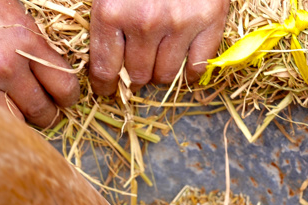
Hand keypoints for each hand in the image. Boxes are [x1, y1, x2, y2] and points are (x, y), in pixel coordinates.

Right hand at [0, 0, 78, 126]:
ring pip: (17, 124)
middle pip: (43, 110)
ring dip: (18, 122)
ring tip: (10, 112)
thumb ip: (28, 35)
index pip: (64, 83)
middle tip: (36, 110)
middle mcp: (7, 63)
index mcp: (24, 37)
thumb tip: (46, 60)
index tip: (62, 99)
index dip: (66, 96)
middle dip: (44, 113)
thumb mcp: (5, 6)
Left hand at [88, 0, 229, 95]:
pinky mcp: (209, 21)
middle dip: (134, 76)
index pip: (104, 69)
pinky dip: (191, 73)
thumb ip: (104, 15)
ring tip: (159, 63)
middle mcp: (144, 24)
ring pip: (165, 75)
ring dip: (160, 73)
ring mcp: (179, 25)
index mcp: (112, 12)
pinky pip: (198, 66)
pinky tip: (185, 68)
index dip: (105, 85)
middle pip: (137, 76)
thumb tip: (98, 56)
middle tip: (136, 70)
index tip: (107, 88)